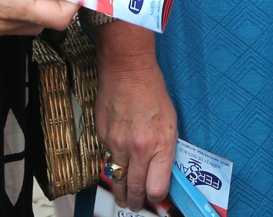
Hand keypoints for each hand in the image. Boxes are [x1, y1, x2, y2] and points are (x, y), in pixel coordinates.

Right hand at [96, 25, 176, 210]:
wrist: (127, 69)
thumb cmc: (153, 92)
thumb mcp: (170, 122)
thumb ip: (165, 150)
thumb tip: (161, 172)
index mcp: (161, 144)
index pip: (157, 188)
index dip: (156, 197)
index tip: (156, 198)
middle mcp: (138, 148)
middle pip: (134, 189)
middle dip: (135, 202)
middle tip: (134, 206)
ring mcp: (117, 143)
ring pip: (117, 178)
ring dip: (120, 190)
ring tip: (123, 196)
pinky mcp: (102, 136)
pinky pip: (108, 157)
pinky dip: (113, 160)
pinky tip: (118, 154)